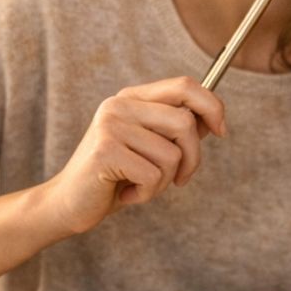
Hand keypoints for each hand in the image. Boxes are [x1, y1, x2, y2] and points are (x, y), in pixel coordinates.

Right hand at [43, 76, 226, 235]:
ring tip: (140, 186)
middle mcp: (119, 105)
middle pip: (185, 122)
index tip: (222, 131)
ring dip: (164, 182)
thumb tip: (213, 120)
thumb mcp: (149, 149)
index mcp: (132, 98)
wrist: (69, 204)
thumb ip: (176, 131)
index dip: (212, 106)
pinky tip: (126, 194)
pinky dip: (147, 194)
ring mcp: (110, 125)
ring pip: (172, 154)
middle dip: (192, 159)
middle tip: (179, 180)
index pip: (184, 85)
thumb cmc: (115, 178)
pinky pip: (153, 175)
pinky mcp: (105, 150)